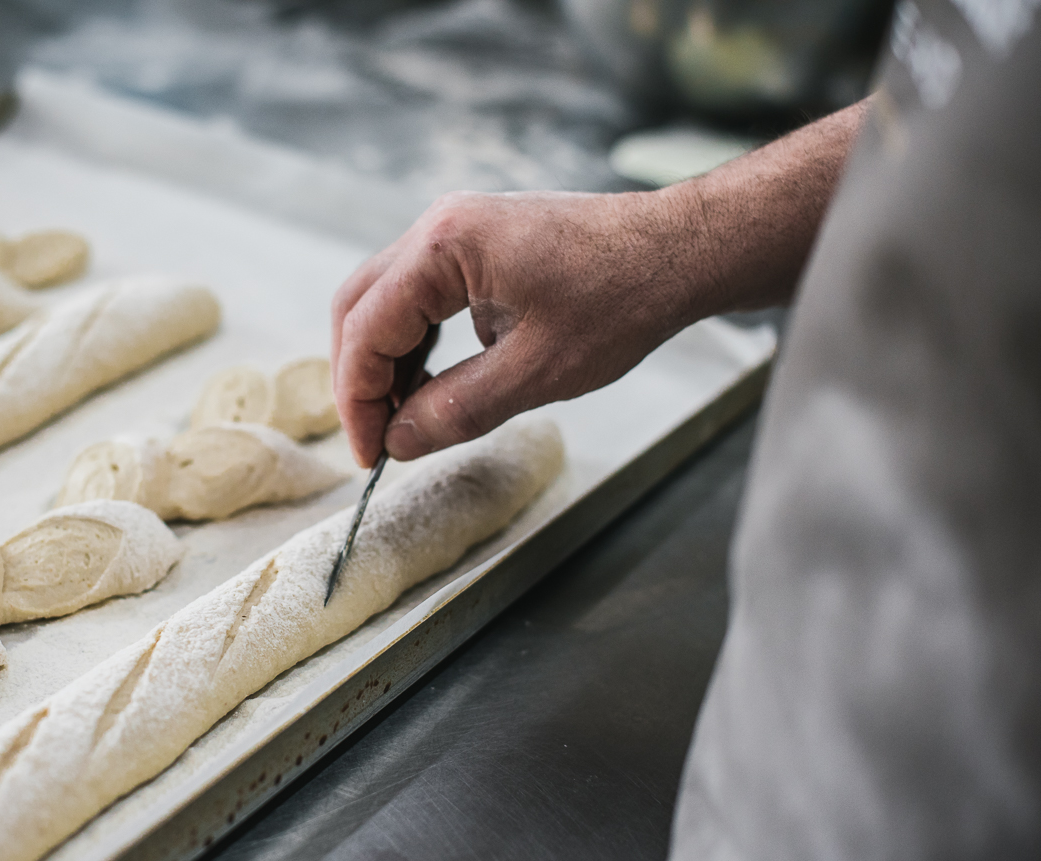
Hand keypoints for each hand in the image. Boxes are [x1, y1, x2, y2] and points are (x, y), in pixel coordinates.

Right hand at [331, 188, 709, 466]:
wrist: (681, 251)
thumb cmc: (622, 299)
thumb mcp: (536, 372)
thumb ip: (456, 409)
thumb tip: (398, 441)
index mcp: (445, 246)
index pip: (366, 329)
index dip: (359, 399)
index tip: (370, 455)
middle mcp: (439, 225)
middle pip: (360, 306)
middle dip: (361, 379)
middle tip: (375, 440)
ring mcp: (456, 229)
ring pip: (385, 300)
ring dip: (386, 362)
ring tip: (404, 420)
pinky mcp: (476, 242)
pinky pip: (420, 294)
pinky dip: (415, 341)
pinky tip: (431, 385)